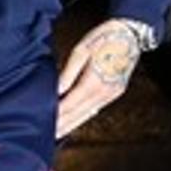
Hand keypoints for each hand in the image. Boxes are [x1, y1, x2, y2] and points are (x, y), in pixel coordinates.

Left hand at [53, 19, 146, 138]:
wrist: (129, 34)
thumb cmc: (102, 38)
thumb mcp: (80, 51)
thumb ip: (67, 73)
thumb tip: (56, 91)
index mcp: (93, 82)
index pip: (69, 105)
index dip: (55, 115)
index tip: (42, 122)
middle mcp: (104, 93)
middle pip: (77, 115)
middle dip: (61, 125)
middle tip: (45, 135)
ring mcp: (111, 95)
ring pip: (87, 115)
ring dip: (71, 125)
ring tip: (57, 133)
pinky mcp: (114, 93)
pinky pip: (95, 109)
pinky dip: (83, 117)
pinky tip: (74, 122)